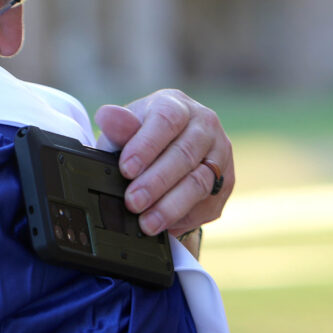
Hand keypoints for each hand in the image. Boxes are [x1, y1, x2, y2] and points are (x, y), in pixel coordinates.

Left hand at [94, 89, 233, 236]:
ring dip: (171, 206)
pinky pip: (209, 203)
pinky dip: (185, 217)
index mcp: (177, 105)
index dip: (146, 146)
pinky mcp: (226, 181)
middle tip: (133, 202)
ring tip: (147, 223)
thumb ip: (117, 127)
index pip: (166, 121)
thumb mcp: (123, 131)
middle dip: (156, 183)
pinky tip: (165, 227)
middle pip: (184, 154)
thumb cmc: (138, 138)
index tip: (126, 169)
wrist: (162, 152)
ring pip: (200, 182)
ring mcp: (220, 153)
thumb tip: (106, 116)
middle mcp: (205, 125)